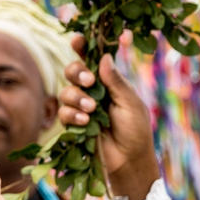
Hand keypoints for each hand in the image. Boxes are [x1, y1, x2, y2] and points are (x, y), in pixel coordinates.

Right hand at [58, 42, 159, 199]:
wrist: (129, 159)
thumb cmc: (136, 129)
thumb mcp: (130, 102)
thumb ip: (115, 81)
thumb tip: (103, 58)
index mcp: (108, 81)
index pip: (93, 59)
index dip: (83, 48)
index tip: (77, 40)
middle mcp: (92, 91)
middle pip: (73, 71)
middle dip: (76, 72)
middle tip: (88, 80)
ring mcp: (81, 107)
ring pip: (65, 92)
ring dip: (76, 98)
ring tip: (91, 110)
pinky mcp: (73, 124)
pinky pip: (63, 112)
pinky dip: (72, 115)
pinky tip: (85, 122)